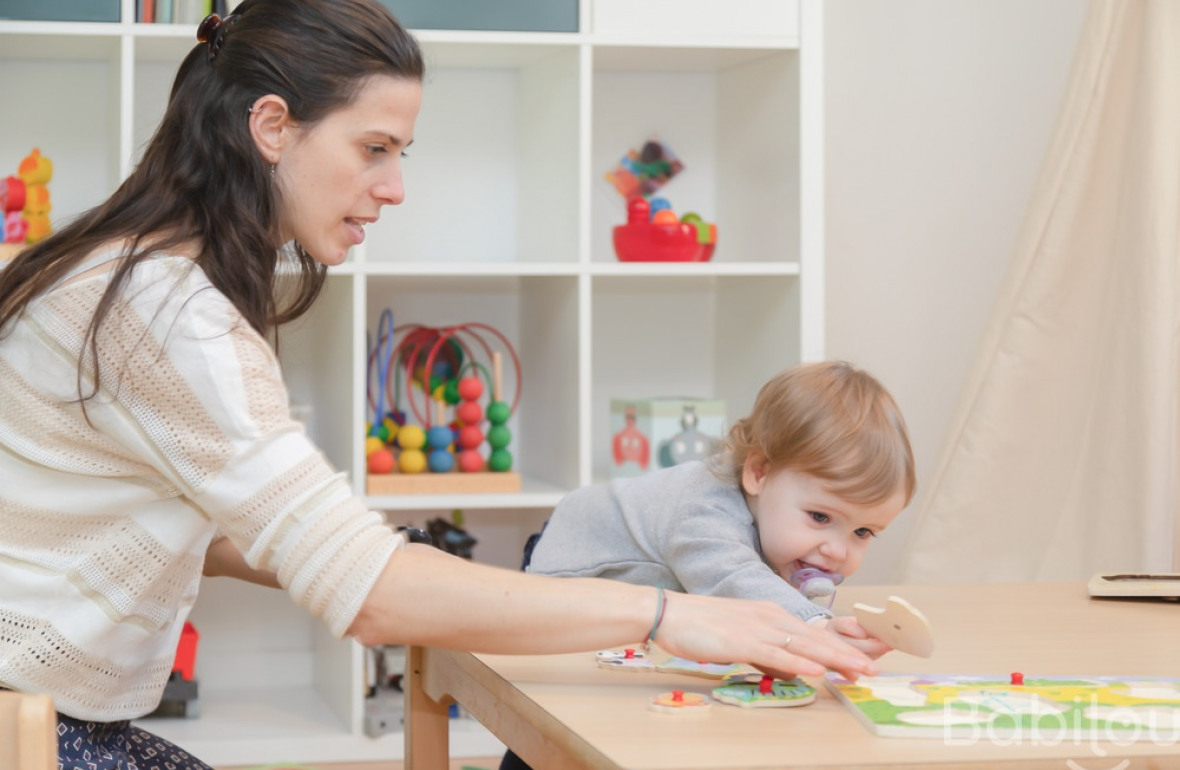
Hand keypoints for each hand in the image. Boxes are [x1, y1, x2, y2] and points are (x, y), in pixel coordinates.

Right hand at [650, 591, 877, 682]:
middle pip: (816, 638)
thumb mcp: (742, 638)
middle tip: (874, 667)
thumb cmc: (702, 625)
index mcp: (770, 614)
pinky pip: (775, 653)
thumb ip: (768, 653)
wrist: (671, 612)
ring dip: (834, 658)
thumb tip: (791, 669)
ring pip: (803, 645)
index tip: (862, 659)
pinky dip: (798, 661)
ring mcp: (757, 628)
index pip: (812, 633)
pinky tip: (816, 670)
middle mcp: (769, 617)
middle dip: (847, 653)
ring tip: (858, 669)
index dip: (840, 647)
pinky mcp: (741, 641)